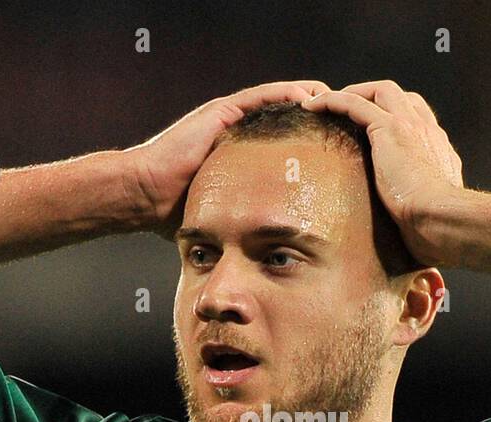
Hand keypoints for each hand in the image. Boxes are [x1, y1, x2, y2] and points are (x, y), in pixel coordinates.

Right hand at [123, 80, 332, 239]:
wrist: (145, 195)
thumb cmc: (175, 212)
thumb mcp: (224, 218)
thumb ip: (245, 226)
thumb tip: (268, 260)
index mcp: (240, 154)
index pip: (283, 142)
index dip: (310, 141)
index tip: (337, 147)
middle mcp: (236, 132)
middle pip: (285, 117)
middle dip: (315, 117)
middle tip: (345, 120)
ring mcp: (227, 119)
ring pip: (276, 101)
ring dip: (307, 99)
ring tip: (336, 100)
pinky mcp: (220, 113)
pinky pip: (259, 97)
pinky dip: (284, 93)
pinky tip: (310, 94)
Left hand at [301, 80, 463, 265]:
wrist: (442, 222)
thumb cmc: (437, 231)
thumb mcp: (429, 218)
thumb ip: (418, 214)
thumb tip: (409, 239)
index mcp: (438, 153)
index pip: (419, 123)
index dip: (395, 120)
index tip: (372, 134)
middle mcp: (427, 133)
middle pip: (402, 98)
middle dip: (375, 98)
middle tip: (349, 112)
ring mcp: (410, 126)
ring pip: (380, 91)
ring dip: (354, 92)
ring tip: (328, 104)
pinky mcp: (390, 128)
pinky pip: (355, 102)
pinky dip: (333, 99)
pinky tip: (313, 106)